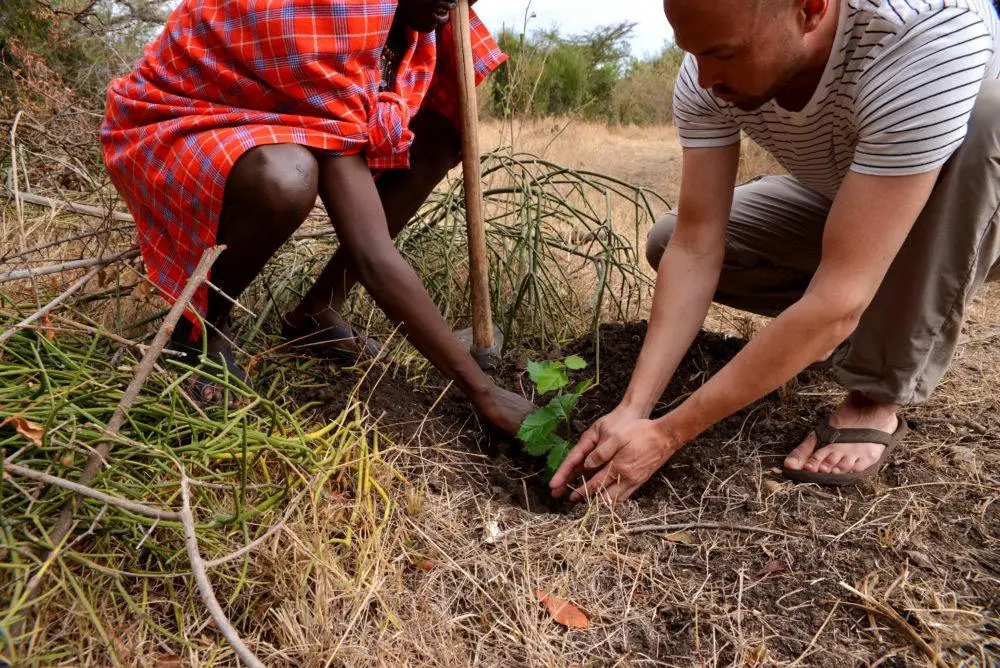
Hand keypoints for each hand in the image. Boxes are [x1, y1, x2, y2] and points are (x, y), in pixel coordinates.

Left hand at [550, 409, 680, 502]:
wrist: (667, 436)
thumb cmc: (641, 433)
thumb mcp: (618, 437)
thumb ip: (601, 452)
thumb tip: (587, 464)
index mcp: (619, 468)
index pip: (596, 485)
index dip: (583, 492)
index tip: (572, 496)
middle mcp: (627, 479)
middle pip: (606, 498)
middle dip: (591, 501)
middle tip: (579, 502)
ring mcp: (636, 481)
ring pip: (617, 499)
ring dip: (604, 502)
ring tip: (592, 501)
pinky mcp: (642, 480)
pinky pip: (626, 495)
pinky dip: (616, 498)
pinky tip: (611, 495)